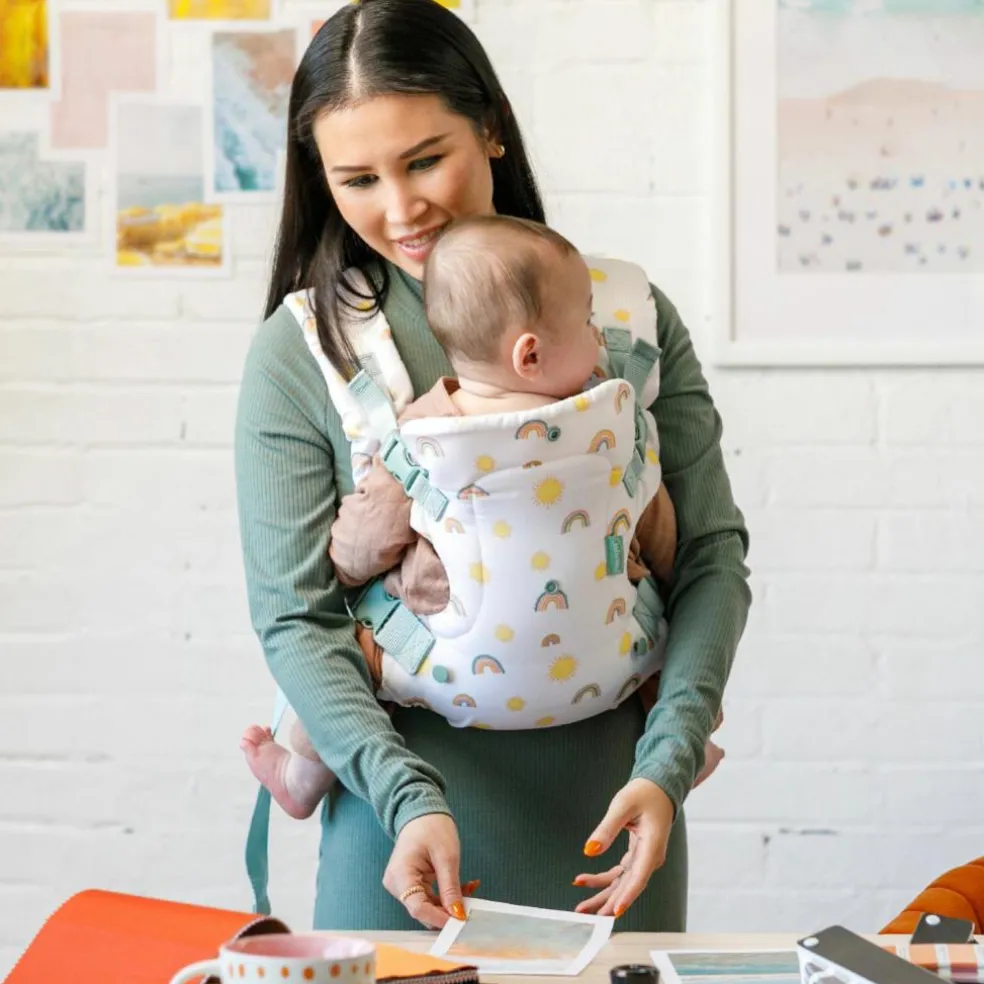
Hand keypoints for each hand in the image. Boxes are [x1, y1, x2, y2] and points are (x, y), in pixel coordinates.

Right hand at [383, 813, 475, 928]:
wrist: (422, 812)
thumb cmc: (432, 827)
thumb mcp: (446, 857)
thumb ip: (450, 888)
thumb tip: (457, 915)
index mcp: (400, 875)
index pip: (418, 908)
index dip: (439, 918)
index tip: (460, 920)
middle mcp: (397, 885)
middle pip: (423, 910)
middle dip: (447, 910)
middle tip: (471, 902)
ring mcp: (402, 885)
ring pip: (428, 906)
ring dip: (450, 902)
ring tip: (470, 888)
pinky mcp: (411, 883)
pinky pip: (429, 897)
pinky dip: (446, 895)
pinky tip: (463, 886)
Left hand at [572, 778, 674, 917]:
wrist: (658, 789)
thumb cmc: (644, 794)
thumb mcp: (622, 805)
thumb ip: (606, 829)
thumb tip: (590, 850)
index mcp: (652, 846)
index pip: (639, 876)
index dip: (626, 896)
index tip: (614, 912)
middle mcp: (650, 858)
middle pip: (628, 887)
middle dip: (607, 903)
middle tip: (587, 915)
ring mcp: (644, 859)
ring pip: (621, 884)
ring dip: (602, 896)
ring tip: (582, 907)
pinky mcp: (637, 857)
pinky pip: (619, 874)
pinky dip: (602, 879)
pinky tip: (584, 881)